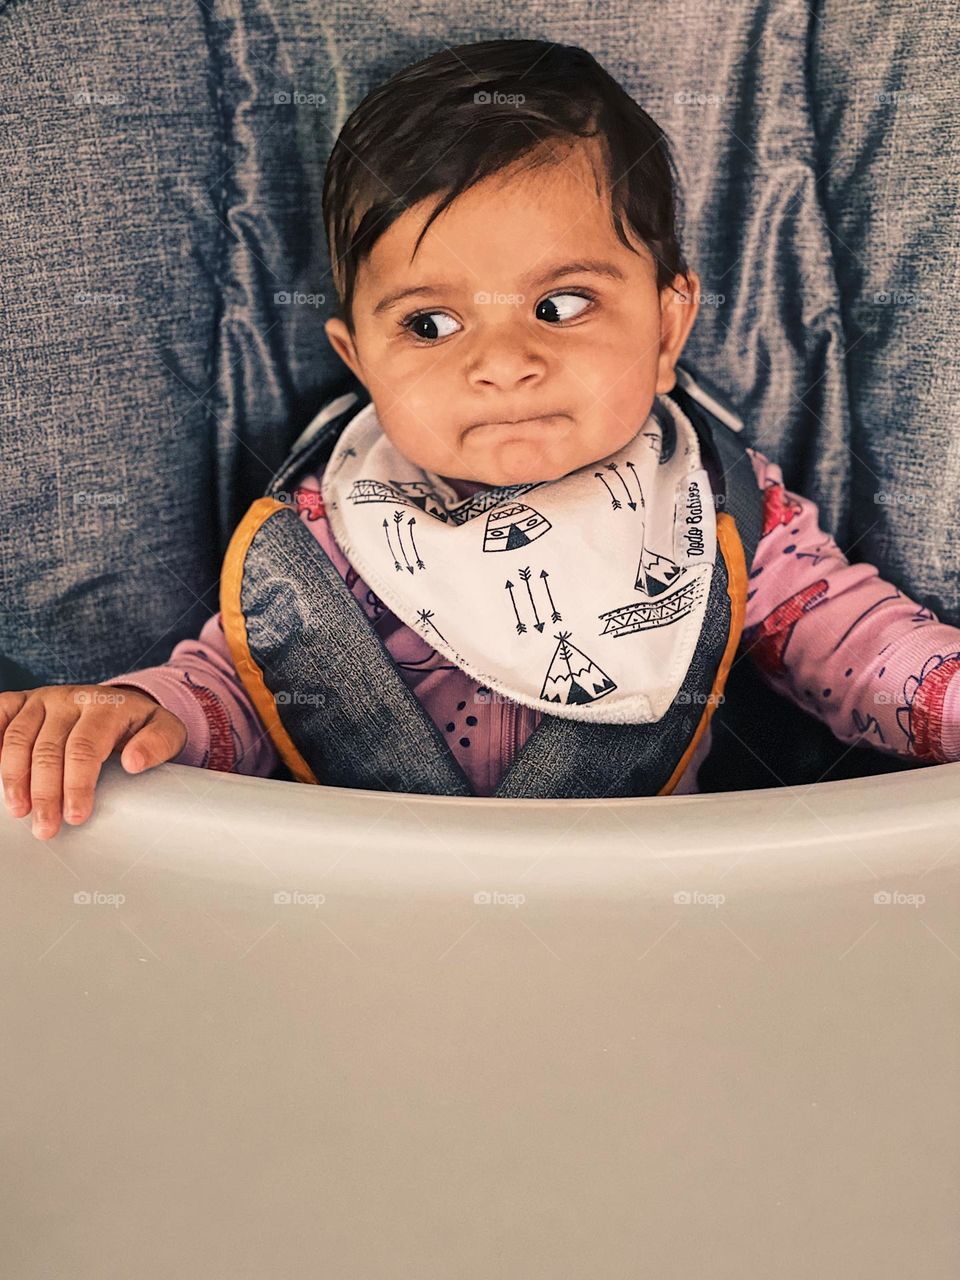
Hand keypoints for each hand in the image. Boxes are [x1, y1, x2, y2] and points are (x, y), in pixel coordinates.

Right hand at [0, 684, 186, 839]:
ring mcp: (42, 699)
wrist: (119, 703)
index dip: (77, 784)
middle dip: (45, 792)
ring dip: (13, 777)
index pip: (85, 747)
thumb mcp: (166, 731)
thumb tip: (135, 763)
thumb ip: (159, 744)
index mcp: (105, 705)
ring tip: (19, 811)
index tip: (75, 816)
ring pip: (17, 737)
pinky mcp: (22, 701)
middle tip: (46, 828)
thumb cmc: (140, 726)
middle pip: (48, 748)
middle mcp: (70, 698)